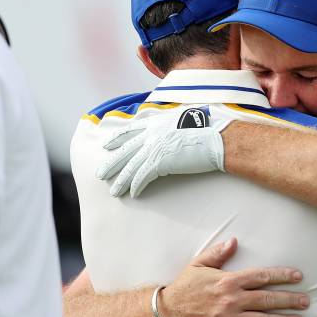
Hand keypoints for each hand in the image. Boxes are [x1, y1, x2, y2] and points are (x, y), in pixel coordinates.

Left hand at [96, 109, 226, 196]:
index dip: (116, 138)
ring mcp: (154, 147)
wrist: (217, 138)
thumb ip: (172, 127)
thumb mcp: (185, 122)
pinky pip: (142, 176)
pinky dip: (136, 186)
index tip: (107, 145)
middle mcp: (151, 133)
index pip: (130, 130)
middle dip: (111, 163)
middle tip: (100, 174)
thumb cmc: (209, 131)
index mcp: (156, 122)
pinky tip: (133, 194)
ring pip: (130, 166)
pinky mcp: (160, 161)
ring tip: (113, 191)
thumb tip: (171, 134)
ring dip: (121, 181)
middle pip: (125, 150)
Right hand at [159, 238, 308, 316]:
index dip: (282, 276)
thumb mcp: (199, 264)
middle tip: (305, 301)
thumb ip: (219, 253)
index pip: (262, 277)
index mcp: (229, 281)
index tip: (297, 276)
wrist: (165, 315)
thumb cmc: (184, 287)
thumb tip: (234, 241)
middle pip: (268, 299)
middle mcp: (232, 300)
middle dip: (290, 300)